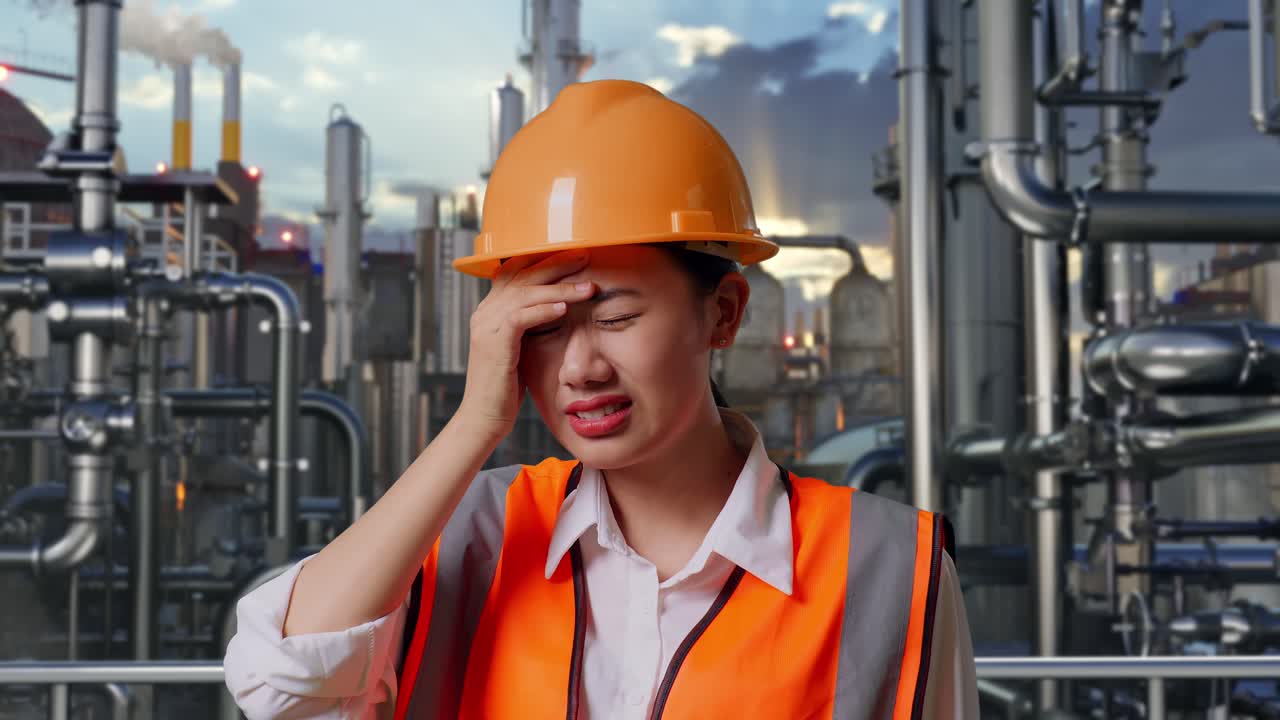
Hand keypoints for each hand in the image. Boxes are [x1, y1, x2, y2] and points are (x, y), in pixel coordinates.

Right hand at [458, 250, 594, 438]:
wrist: (484, 417)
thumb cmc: (507, 387)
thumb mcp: (521, 348)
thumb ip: (532, 325)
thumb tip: (558, 309)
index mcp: (489, 309)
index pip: (515, 271)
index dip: (542, 259)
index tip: (574, 255)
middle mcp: (485, 312)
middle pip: (522, 274)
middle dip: (556, 264)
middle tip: (586, 256)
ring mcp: (486, 325)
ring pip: (526, 293)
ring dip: (561, 288)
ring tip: (589, 287)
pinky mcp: (494, 342)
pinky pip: (521, 317)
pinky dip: (544, 310)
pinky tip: (564, 307)